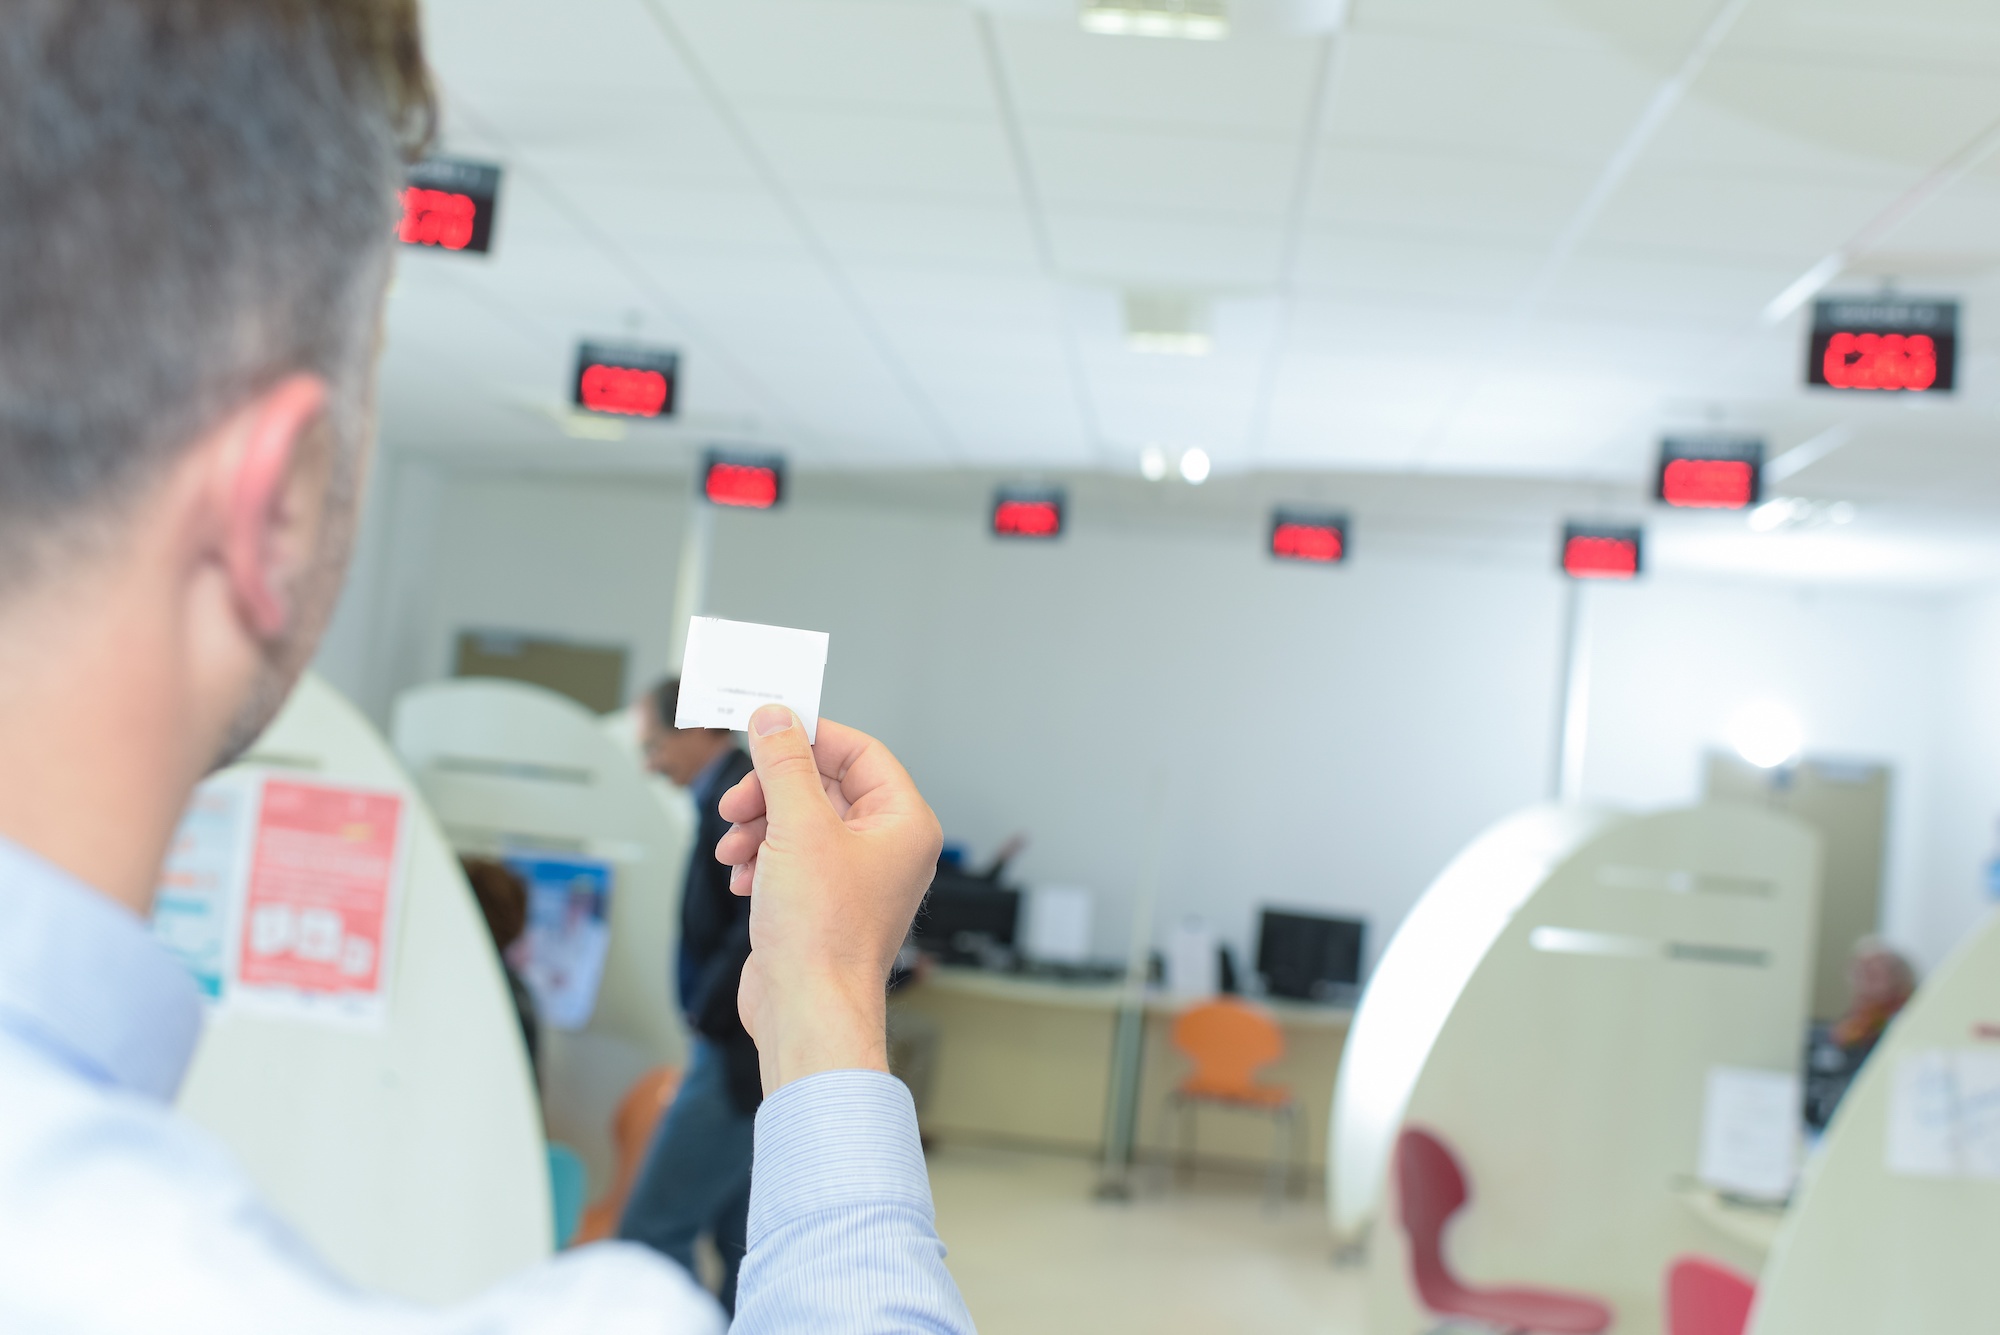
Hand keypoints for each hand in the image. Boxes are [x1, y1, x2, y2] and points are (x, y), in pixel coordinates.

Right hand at [714, 707, 941, 1092]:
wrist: (806, 1011)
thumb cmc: (822, 935)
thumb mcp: (797, 827)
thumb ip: (784, 765)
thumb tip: (775, 718)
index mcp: (903, 824)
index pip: (861, 753)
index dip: (811, 738)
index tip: (766, 732)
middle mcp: (886, 849)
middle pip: (825, 787)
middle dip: (772, 791)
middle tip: (738, 802)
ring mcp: (855, 879)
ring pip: (800, 823)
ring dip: (759, 827)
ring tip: (734, 849)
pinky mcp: (823, 904)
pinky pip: (790, 859)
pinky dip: (761, 860)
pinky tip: (743, 880)